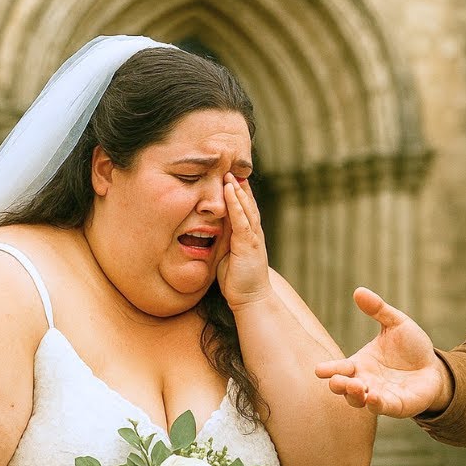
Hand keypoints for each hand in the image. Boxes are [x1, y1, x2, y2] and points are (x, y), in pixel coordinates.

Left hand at [216, 173, 271, 309]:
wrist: (251, 299)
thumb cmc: (238, 281)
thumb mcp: (228, 256)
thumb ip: (224, 242)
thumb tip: (212, 233)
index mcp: (248, 235)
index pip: (244, 209)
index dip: (238, 193)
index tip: (230, 177)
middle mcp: (253, 232)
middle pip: (247, 203)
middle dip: (240, 185)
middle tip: (231, 167)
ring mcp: (253, 237)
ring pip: (246, 208)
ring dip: (237, 189)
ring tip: (229, 173)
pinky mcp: (248, 244)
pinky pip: (242, 219)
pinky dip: (236, 204)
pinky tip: (231, 191)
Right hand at [315, 288, 448, 417]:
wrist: (434, 367)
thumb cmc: (411, 347)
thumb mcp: (396, 323)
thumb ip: (378, 310)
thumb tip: (359, 290)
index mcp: (361, 364)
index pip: (340, 368)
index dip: (329, 369)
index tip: (319, 370)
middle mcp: (366, 382)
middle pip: (345, 388)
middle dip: (339, 385)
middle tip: (336, 380)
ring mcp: (380, 396)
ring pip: (360, 401)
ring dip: (354, 396)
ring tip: (356, 386)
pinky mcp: (397, 406)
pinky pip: (383, 408)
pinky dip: (376, 405)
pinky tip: (373, 398)